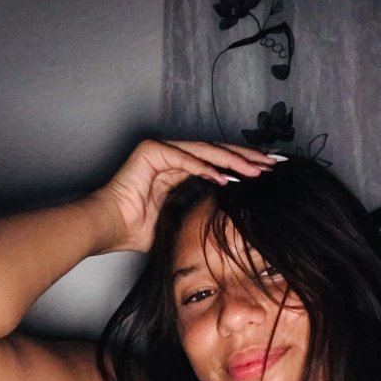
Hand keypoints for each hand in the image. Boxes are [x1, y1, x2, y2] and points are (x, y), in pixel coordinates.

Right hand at [91, 140, 276, 251]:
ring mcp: (161, 150)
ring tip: (255, 170)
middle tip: (271, 164)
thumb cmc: (136, 230)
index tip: (267, 173)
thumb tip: (231, 215)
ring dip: (232, 160)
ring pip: (204, 151)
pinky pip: (183, 157)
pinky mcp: (150, 151)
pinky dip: (204, 167)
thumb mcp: (180, 221)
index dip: (243, 166)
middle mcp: (172, 156)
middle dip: (246, 158)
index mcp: (179, 170)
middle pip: (216, 152)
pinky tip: (224, 178)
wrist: (109, 228)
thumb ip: (201, 211)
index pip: (218, 163)